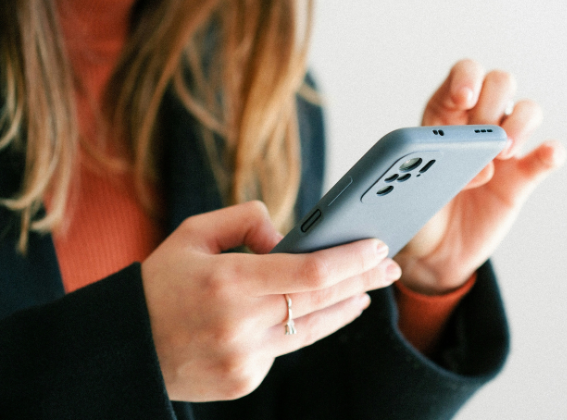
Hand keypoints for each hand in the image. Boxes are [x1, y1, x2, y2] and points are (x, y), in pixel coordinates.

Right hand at [141, 201, 400, 400]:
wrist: (125, 347)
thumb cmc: (161, 282)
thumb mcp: (194, 233)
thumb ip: (246, 221)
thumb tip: (290, 239)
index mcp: (227, 281)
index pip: (312, 271)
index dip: (353, 259)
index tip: (379, 245)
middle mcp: (240, 323)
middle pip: (325, 300)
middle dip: (364, 280)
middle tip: (390, 267)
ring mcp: (245, 358)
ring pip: (314, 329)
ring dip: (346, 307)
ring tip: (366, 291)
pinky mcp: (245, 380)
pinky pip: (286, 348)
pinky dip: (301, 326)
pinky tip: (312, 313)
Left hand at [395, 59, 565, 294]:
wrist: (433, 252)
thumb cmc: (416, 212)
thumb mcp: (407, 190)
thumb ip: (433, 171)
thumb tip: (476, 166)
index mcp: (444, 116)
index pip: (463, 75)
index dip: (467, 77)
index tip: (464, 98)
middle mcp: (478, 124)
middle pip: (500, 83)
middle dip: (494, 102)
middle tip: (483, 136)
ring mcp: (504, 148)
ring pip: (528, 110)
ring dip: (521, 123)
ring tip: (503, 153)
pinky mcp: (523, 176)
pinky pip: (547, 155)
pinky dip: (551, 151)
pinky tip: (546, 156)